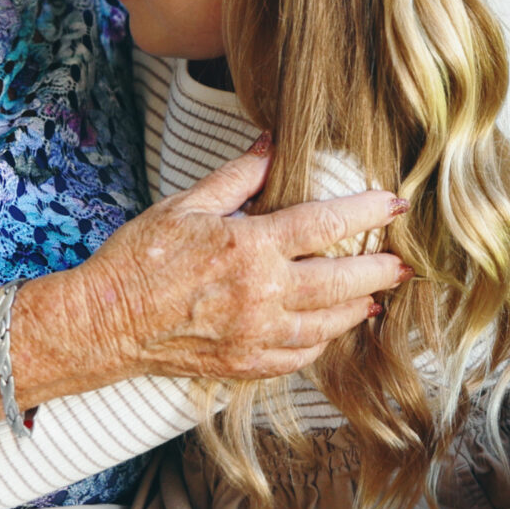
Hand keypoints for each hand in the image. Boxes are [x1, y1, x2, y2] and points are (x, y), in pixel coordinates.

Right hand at [82, 146, 409, 382]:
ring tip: (376, 297)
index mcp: (249, 246)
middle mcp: (260, 293)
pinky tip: (329, 330)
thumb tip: (271, 144)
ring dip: (357, 309)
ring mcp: (255, 334)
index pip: (324, 224)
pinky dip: (321, 342)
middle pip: (340, 281)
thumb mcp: (186, 205)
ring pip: (327, 324)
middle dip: (379, 270)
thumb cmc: (140, 258)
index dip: (366, 213)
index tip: (396, 205)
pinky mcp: (245, 364)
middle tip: (404, 263)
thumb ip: (236, 177)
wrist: (105, 322)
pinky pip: (298, 356)